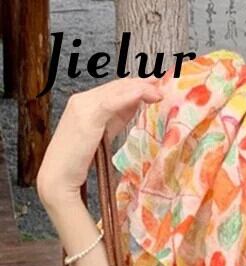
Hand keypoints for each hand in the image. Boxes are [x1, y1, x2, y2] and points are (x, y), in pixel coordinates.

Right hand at [36, 77, 161, 206]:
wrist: (58, 178)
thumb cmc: (78, 164)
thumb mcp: (102, 136)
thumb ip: (115, 120)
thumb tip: (134, 107)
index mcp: (84, 104)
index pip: (114, 90)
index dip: (135, 86)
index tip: (155, 85)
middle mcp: (82, 100)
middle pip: (117, 87)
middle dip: (141, 83)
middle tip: (162, 81)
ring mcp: (82, 106)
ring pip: (116, 91)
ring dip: (140, 89)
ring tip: (159, 90)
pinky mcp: (86, 117)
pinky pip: (111, 103)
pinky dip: (129, 97)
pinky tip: (144, 94)